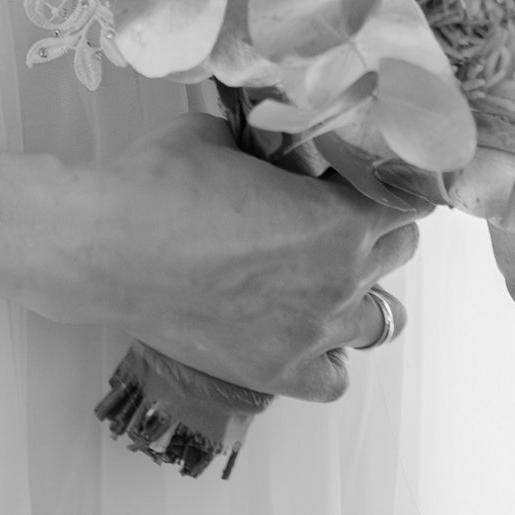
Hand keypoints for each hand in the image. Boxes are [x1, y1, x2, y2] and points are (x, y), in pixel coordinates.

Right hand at [71, 114, 421, 404]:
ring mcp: (313, 332)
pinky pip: (335, 379)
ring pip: (381, 321)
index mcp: (341, 217)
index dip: (389, 181)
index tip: (365, 175)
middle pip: (399, 253)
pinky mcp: (277, 372)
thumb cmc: (161, 182)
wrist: (106, 247)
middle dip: (377, 230)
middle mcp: (341, 279)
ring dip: (362, 295)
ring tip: (325, 278)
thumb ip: (266, 143)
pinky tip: (300, 332)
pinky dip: (327, 357)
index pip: (407, 199)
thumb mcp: (222, 136)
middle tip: (338, 217)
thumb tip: (271, 138)